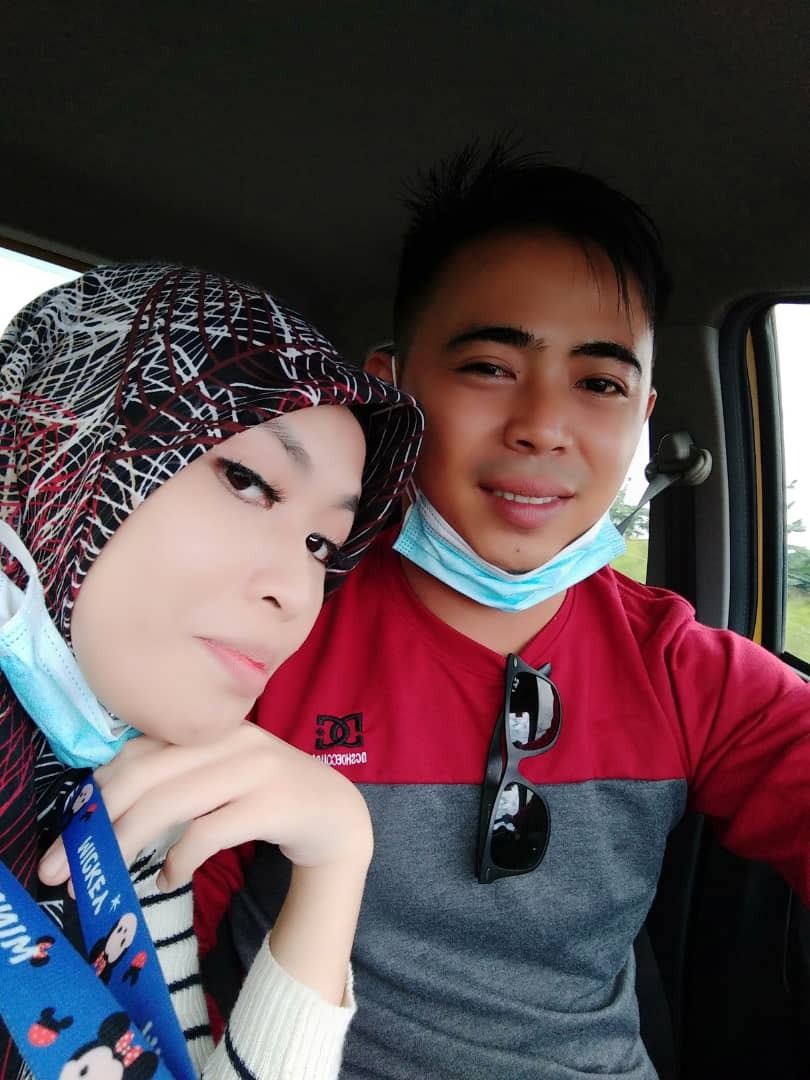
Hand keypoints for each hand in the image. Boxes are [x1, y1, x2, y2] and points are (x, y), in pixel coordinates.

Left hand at [38, 722, 372, 890]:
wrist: (336, 814)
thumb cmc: (265, 795)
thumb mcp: (218, 775)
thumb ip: (174, 776)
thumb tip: (102, 808)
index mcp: (210, 727)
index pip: (138, 752)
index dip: (95, 791)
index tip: (69, 832)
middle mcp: (230, 739)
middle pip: (146, 775)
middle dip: (98, 822)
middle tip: (65, 867)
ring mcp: (255, 769)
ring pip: (171, 802)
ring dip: (129, 843)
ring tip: (113, 872)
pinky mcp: (273, 804)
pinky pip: (209, 832)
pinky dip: (179, 860)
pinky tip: (168, 878)